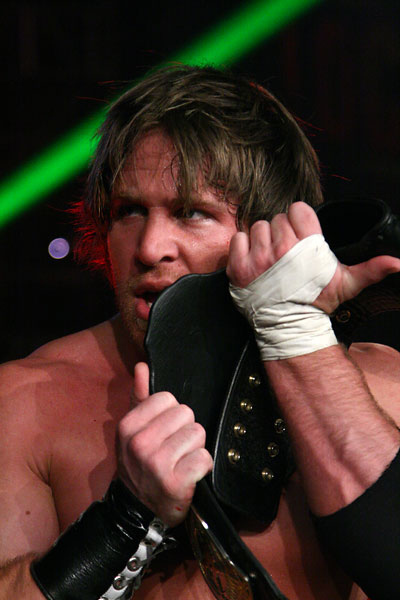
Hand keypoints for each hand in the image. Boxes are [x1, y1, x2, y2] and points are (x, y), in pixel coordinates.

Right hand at [117, 362, 212, 526]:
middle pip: (186, 414)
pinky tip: (189, 475)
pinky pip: (204, 458)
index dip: (171, 414)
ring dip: (195, 449)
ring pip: (197, 434)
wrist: (137, 510)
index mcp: (128, 426)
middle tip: (174, 449)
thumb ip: (139, 396)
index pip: (167, 398)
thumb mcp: (134, 431)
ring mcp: (156, 464)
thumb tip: (141, 366)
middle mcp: (140, 444)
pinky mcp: (175, 483)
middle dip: (185, 430)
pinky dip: (202, 467)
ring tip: (181, 461)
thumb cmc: (140, 465)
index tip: (164, 431)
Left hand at [227, 201, 399, 313]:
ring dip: (263, 239)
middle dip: (282, 232)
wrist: (288, 327)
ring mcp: (259, 258)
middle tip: (286, 253)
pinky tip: (254, 261)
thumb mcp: (346, 283)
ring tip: (271, 258)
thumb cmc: (315, 303)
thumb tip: (398, 263)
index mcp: (308, 246)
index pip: (298, 209)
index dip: (299, 219)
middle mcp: (282, 249)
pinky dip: (244, 247)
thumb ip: (372, 268)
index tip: (300, 233)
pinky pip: (238, 239)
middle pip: (277, 219)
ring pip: (258, 227)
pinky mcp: (240, 267)